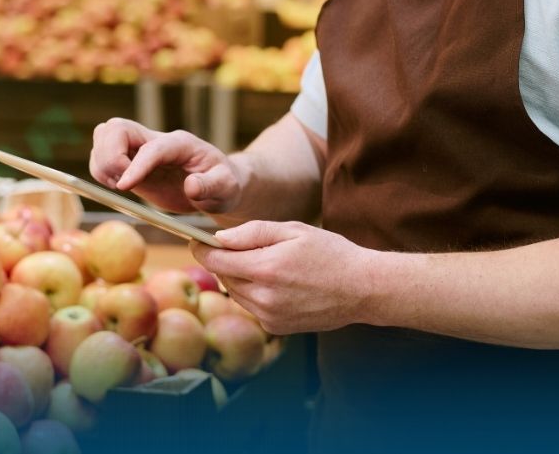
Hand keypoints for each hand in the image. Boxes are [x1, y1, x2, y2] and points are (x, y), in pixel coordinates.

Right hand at [90, 118, 242, 214]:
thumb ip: (212, 186)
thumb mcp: (227, 188)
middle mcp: (157, 140)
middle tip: (122, 184)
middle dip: (109, 156)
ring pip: (104, 136)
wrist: (219, 186)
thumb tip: (191, 186)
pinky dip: (101, 170)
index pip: (152, 147)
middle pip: (117, 127)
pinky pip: (103, 155)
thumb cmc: (225, 185)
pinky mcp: (130, 162)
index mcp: (181, 144)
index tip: (124, 187)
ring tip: (120, 186)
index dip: (135, 165)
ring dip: (102, 163)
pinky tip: (117, 186)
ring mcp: (141, 149)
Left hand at [191, 221, 374, 334]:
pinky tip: (277, 283)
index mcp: (266, 268)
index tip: (197, 241)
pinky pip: (252, 307)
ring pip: (236, 293)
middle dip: (224, 261)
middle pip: (224, 277)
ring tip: (264, 263)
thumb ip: (252, 232)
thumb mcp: (293, 230)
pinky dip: (255, 293)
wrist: (362, 289)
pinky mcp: (277, 328)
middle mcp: (264, 297)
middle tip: (236, 247)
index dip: (201, 249)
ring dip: (240, 278)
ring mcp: (270, 316)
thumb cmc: (330, 253)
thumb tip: (219, 238)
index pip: (215, 260)